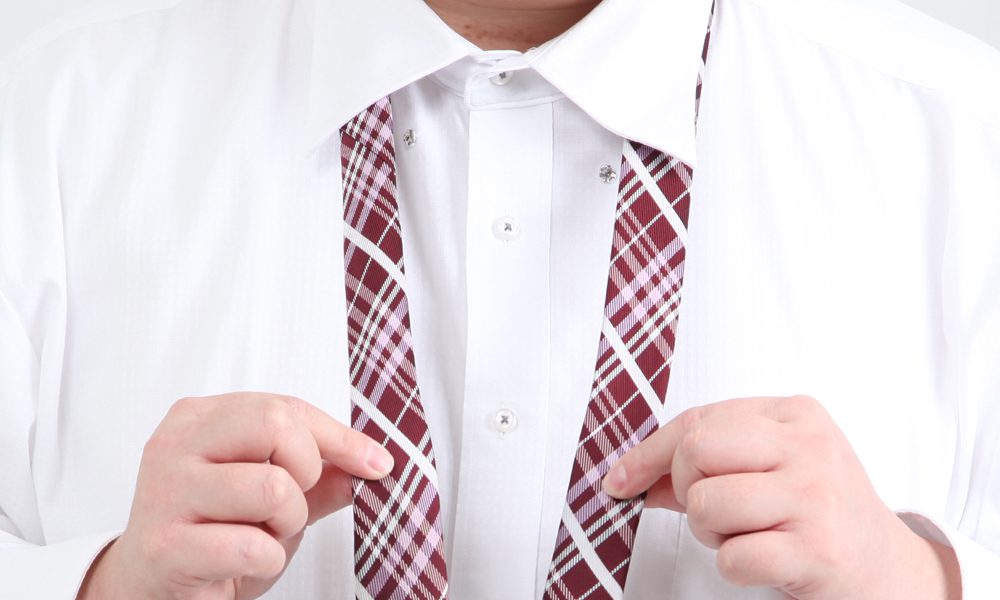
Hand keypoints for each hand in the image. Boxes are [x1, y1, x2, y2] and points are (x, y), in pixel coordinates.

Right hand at [78, 392, 392, 599]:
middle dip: (307, 471)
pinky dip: (267, 560)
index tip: (376, 464)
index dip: (341, 437)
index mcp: (200, 418)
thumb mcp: (270, 495)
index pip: (286, 407)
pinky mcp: (165, 546)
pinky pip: (252, 545)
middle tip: (291, 504)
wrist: (148, 588)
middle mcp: (176, 445)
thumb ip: (318, 473)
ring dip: (288, 522)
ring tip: (264, 534)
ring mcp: (166, 493)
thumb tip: (373, 462)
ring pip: (272, 487)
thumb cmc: (213, 534)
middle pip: (276, 425)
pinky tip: (245, 562)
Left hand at [603, 395, 960, 598]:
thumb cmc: (818, 510)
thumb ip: (708, 462)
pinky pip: (733, 557)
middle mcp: (809, 449)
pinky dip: (734, 565)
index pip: (697, 421)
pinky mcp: (818, 550)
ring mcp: (816, 498)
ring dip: (711, 531)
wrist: (885, 567)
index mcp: (795, 415)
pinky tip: (766, 559)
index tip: (621, 479)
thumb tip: (631, 475)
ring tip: (745, 534)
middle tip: (712, 509)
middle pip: (696, 453)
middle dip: (687, 489)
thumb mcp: (772, 466)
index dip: (648, 454)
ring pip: (707, 504)